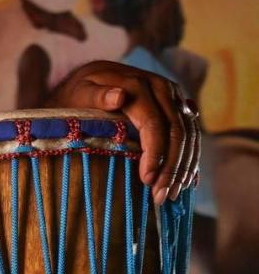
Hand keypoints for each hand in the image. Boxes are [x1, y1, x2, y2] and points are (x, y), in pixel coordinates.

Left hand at [49, 60, 199, 205]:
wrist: (95, 76)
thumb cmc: (81, 91)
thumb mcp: (81, 91)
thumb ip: (97, 95)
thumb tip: (119, 97)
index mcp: (139, 86)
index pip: (154, 123)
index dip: (154, 152)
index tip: (147, 180)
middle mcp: (163, 89)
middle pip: (177, 131)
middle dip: (172, 167)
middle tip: (161, 196)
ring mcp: (174, 98)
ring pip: (190, 133)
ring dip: (184, 166)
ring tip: (172, 194)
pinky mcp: (178, 107)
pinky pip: (192, 133)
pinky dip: (191, 158)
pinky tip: (188, 181)